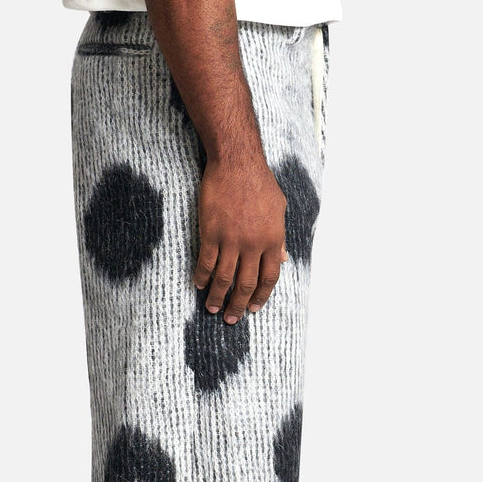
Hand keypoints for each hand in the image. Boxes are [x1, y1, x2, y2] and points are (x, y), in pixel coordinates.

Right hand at [193, 155, 288, 323]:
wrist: (236, 163)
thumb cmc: (260, 183)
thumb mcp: (279, 209)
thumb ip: (279, 238)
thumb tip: (283, 258)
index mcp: (272, 240)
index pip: (269, 278)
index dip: (261, 296)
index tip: (254, 308)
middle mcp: (253, 244)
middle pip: (246, 284)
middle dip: (238, 304)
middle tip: (231, 318)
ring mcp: (231, 240)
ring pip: (224, 278)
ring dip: (218, 297)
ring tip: (213, 308)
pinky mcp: (211, 233)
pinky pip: (206, 262)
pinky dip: (202, 277)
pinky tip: (199, 285)